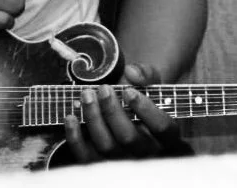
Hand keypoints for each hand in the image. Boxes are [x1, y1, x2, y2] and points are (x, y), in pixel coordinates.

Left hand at [63, 62, 189, 161]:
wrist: (127, 111)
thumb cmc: (140, 97)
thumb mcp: (150, 83)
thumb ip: (146, 73)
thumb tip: (132, 72)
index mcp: (166, 135)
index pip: (162, 127)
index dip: (146, 109)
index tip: (129, 91)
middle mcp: (145, 152)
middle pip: (129, 138)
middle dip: (112, 111)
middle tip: (103, 88)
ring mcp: (122, 160)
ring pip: (107, 146)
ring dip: (93, 118)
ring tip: (86, 94)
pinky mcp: (99, 163)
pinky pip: (85, 157)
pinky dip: (75, 137)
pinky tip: (71, 116)